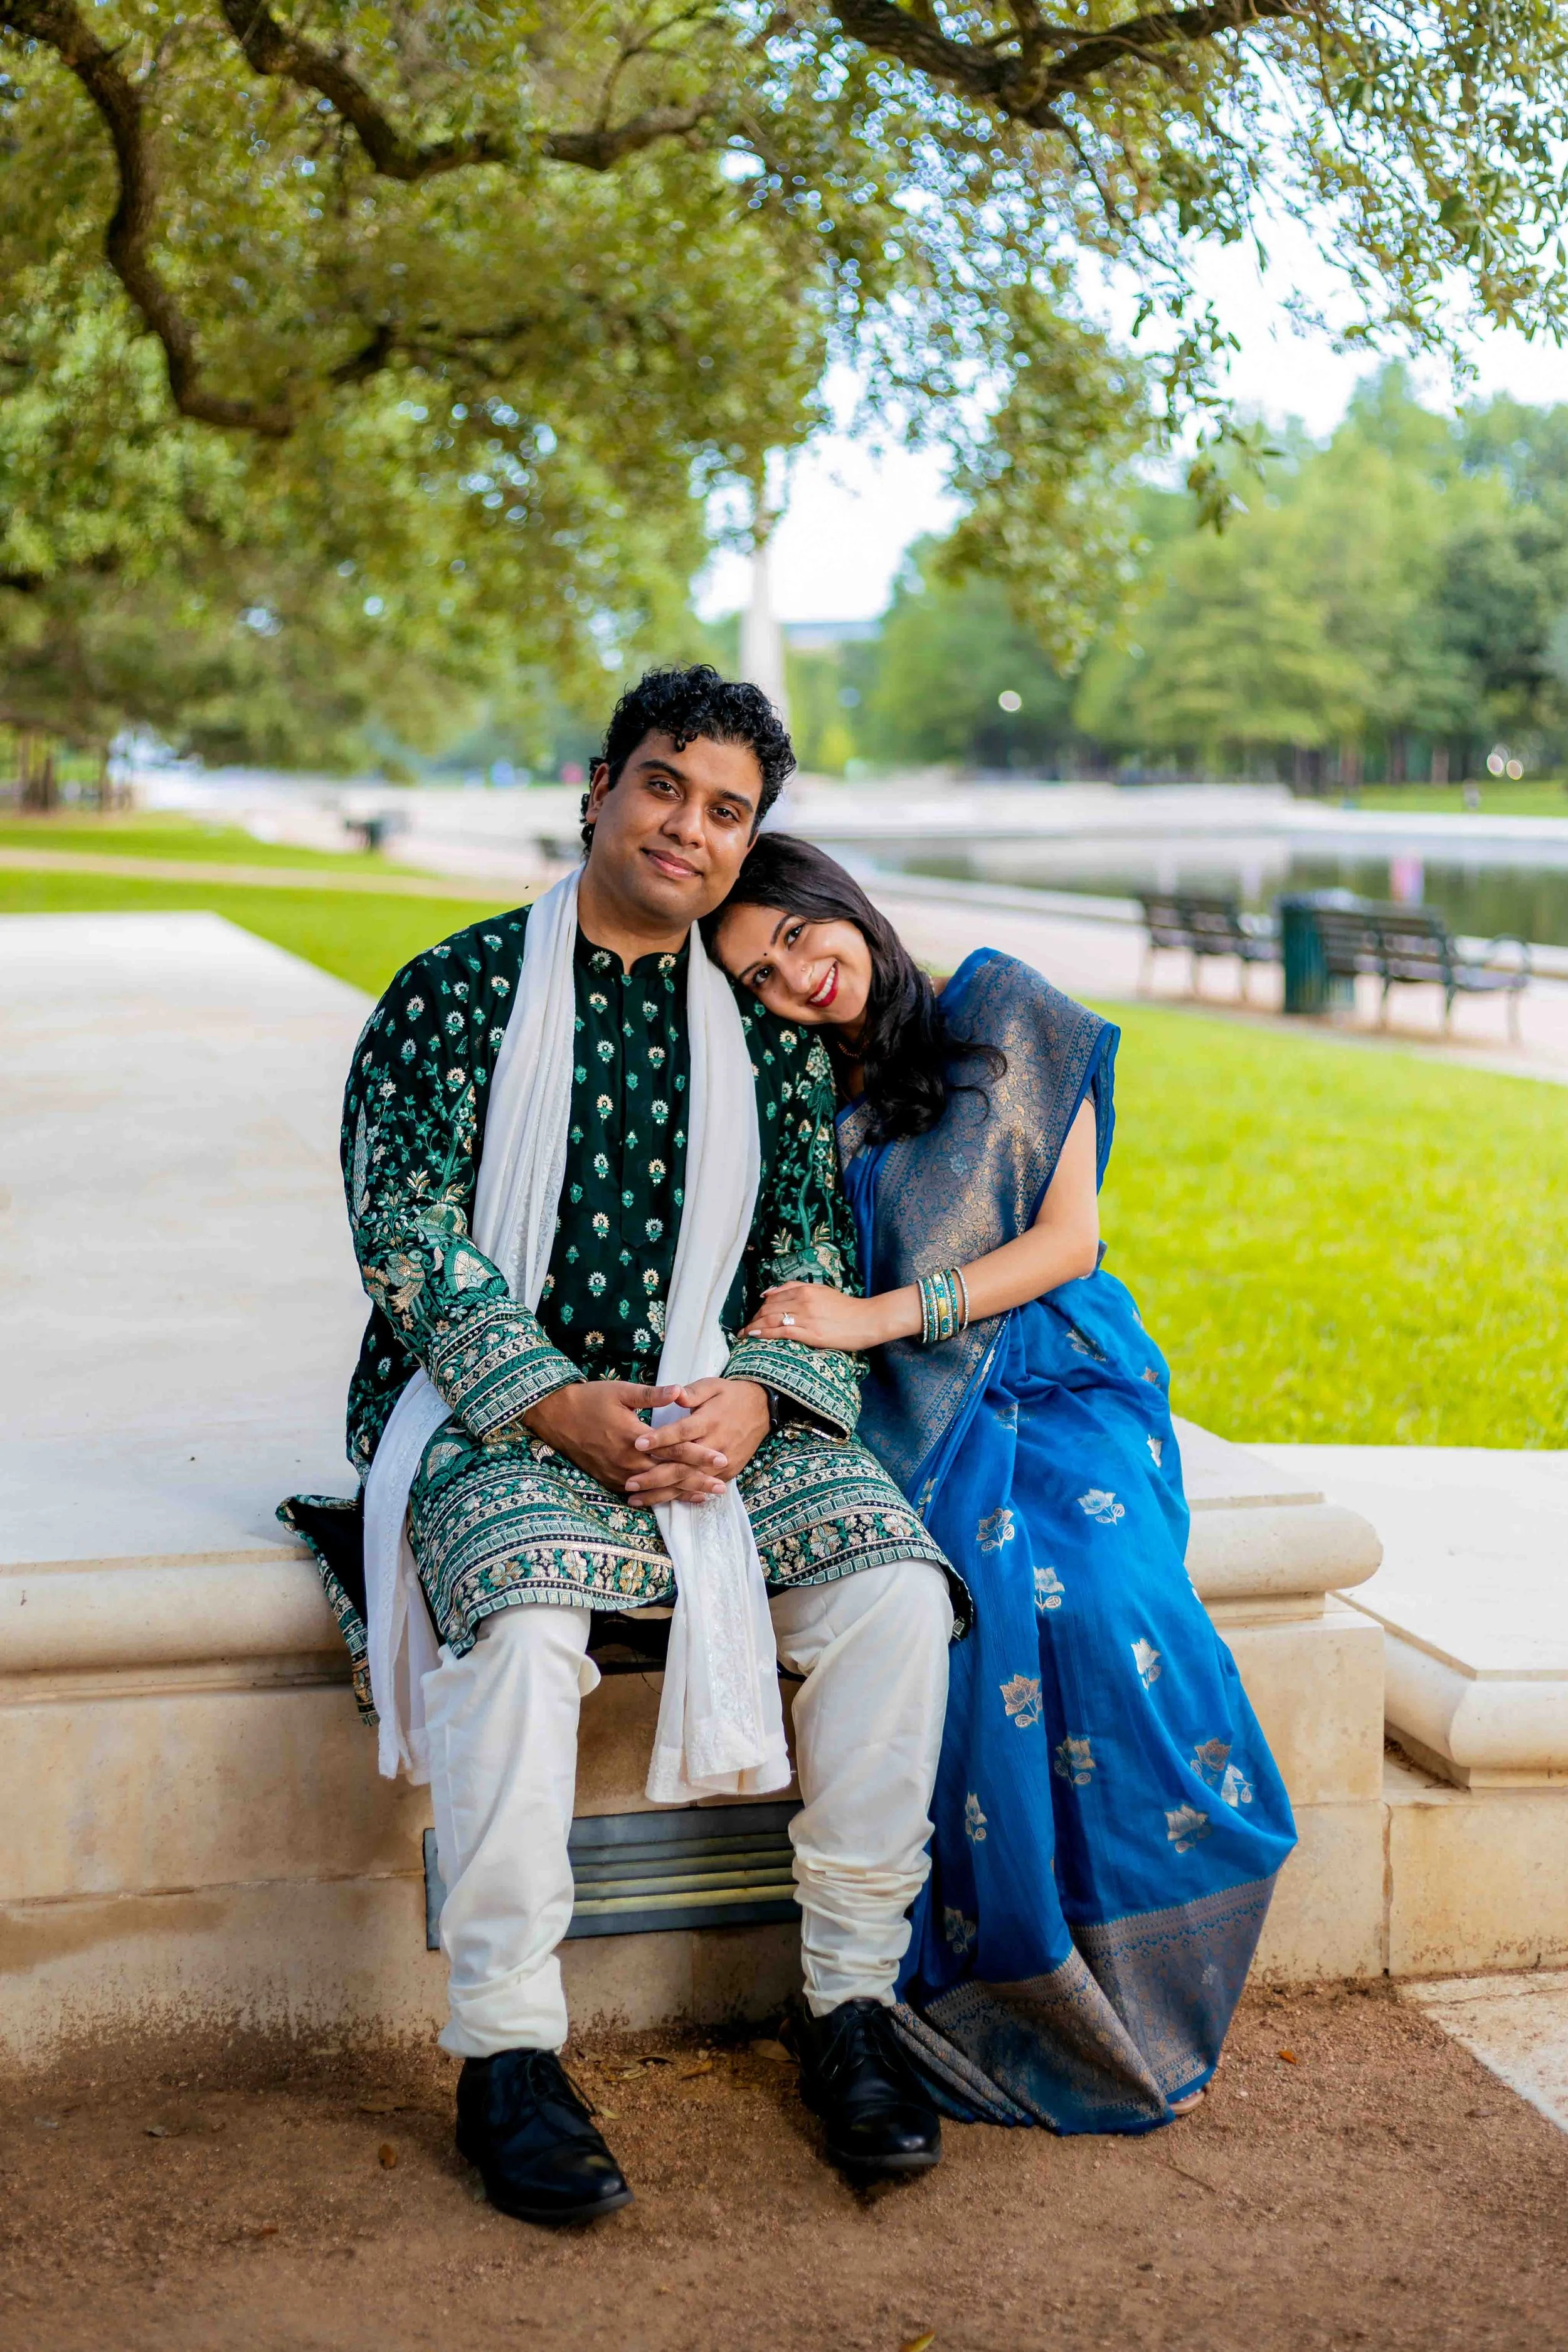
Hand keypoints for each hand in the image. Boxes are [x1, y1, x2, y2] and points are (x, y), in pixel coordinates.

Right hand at [521, 1381, 727, 1503]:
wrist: (557, 1416)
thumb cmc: (590, 1400)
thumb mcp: (621, 1392)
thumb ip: (652, 1395)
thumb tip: (680, 1391)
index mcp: (635, 1438)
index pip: (674, 1450)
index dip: (699, 1455)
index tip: (721, 1459)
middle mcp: (628, 1461)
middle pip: (669, 1474)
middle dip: (697, 1480)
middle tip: (722, 1486)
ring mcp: (618, 1474)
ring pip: (656, 1487)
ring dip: (681, 1491)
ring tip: (705, 1495)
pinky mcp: (610, 1479)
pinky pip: (640, 1493)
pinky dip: (659, 1496)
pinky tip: (673, 1497)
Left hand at [627, 1377, 770, 1496]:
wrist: (761, 1409)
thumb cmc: (730, 1395)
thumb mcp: (712, 1386)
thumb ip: (692, 1392)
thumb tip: (674, 1393)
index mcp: (709, 1420)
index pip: (682, 1432)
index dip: (660, 1438)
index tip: (637, 1443)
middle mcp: (716, 1444)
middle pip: (682, 1464)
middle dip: (654, 1476)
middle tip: (630, 1483)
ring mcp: (723, 1462)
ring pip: (689, 1481)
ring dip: (662, 1492)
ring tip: (636, 1499)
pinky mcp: (728, 1472)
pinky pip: (702, 1487)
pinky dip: (681, 1496)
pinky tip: (661, 1501)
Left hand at [741, 1281, 917, 1352]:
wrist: (867, 1320)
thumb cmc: (845, 1307)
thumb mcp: (821, 1290)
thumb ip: (796, 1288)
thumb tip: (768, 1292)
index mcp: (805, 1290)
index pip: (772, 1297)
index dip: (758, 1308)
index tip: (752, 1317)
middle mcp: (802, 1301)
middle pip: (768, 1308)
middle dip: (753, 1318)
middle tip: (745, 1328)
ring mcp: (806, 1317)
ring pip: (771, 1319)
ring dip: (754, 1327)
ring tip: (744, 1334)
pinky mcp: (811, 1334)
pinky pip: (781, 1332)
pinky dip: (764, 1333)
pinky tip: (754, 1336)